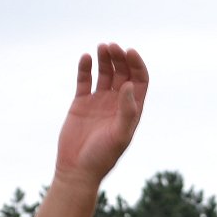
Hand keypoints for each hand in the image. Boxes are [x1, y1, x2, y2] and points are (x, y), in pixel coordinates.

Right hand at [54, 43, 147, 188]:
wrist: (77, 170)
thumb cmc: (102, 157)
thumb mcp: (119, 136)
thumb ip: (127, 111)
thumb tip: (129, 85)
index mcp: (131, 110)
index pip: (139, 81)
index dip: (136, 65)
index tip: (129, 52)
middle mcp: (117, 103)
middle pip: (123, 73)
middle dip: (119, 58)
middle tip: (112, 47)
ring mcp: (99, 101)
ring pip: (105, 73)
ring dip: (104, 59)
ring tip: (101, 47)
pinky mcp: (81, 102)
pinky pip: (85, 80)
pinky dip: (85, 67)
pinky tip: (86, 57)